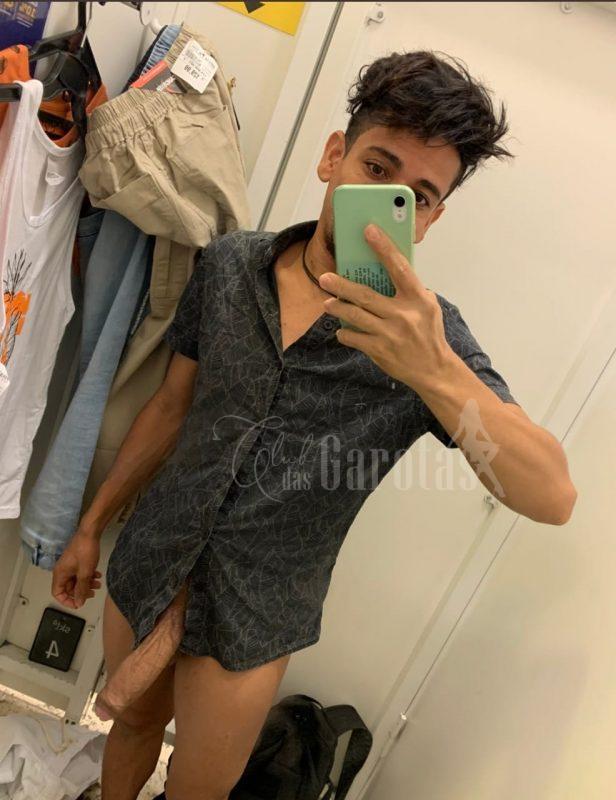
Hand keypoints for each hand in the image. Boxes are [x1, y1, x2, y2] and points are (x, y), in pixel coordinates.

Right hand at [51, 532, 101, 609]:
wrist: (90, 532)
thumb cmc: (85, 551)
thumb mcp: (85, 573)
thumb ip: (81, 589)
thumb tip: (79, 602)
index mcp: (60, 574)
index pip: (57, 593)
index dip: (67, 601)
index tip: (79, 603)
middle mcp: (62, 570)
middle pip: (68, 588)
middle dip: (81, 591)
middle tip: (93, 592)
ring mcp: (70, 565)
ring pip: (76, 580)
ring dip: (87, 584)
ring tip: (98, 584)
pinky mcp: (76, 560)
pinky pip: (80, 572)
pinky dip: (88, 575)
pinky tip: (98, 574)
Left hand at [318, 223, 454, 393]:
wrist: (434, 370)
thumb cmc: (429, 333)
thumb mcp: (428, 307)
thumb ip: (409, 291)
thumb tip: (383, 272)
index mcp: (418, 298)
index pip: (399, 267)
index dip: (383, 247)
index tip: (368, 230)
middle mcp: (403, 314)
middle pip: (365, 294)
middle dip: (342, 285)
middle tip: (324, 278)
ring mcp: (390, 333)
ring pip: (355, 315)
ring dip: (337, 307)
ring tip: (327, 302)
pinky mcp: (380, 350)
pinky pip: (354, 337)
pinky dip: (345, 333)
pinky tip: (342, 329)